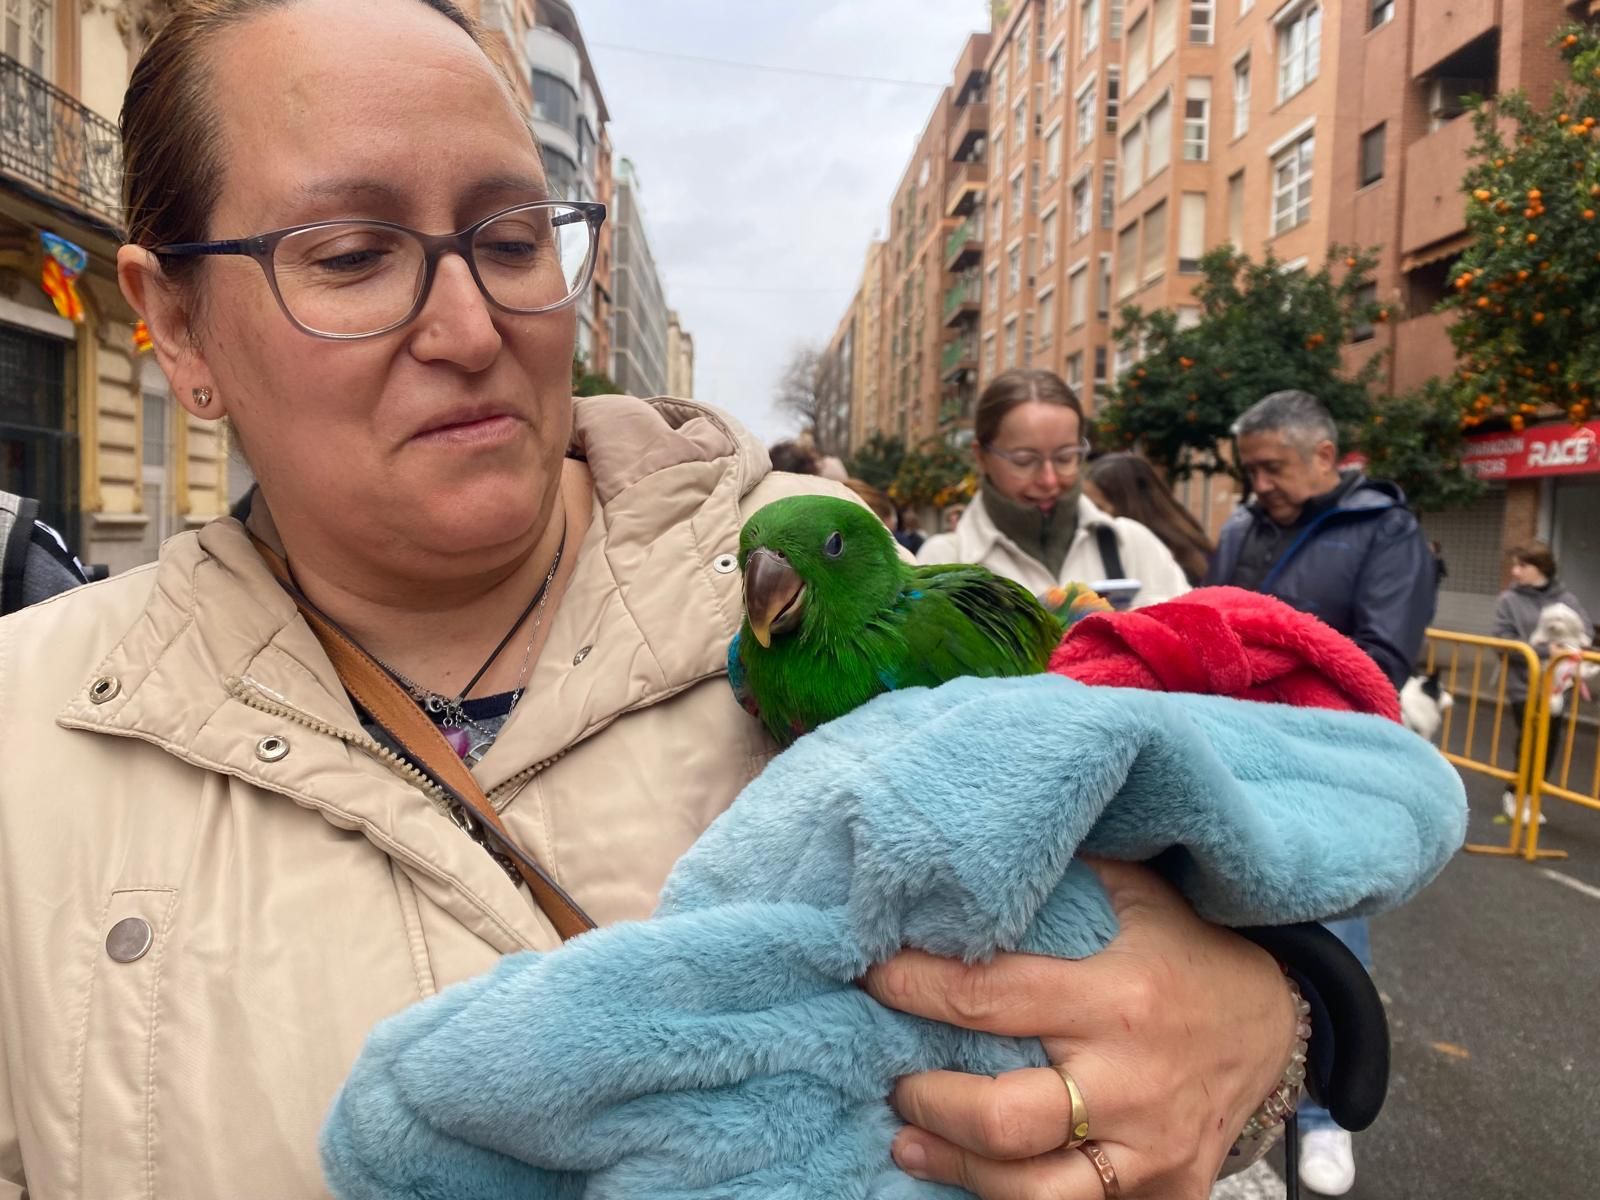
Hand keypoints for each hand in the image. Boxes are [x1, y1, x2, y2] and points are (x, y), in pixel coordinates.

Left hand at [862, 860, 1294, 1198]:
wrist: (1279, 1026)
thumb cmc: (1189, 953)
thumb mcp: (1138, 895)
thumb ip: (1062, 876)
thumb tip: (968, 851)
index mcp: (1116, 997)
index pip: (989, 997)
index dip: (915, 989)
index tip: (870, 975)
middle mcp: (1132, 1081)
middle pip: (1005, 1117)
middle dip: (930, 1101)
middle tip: (893, 1079)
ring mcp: (1151, 1149)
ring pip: (1034, 1191)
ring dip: (957, 1169)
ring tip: (909, 1142)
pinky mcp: (1167, 1193)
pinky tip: (973, 1179)